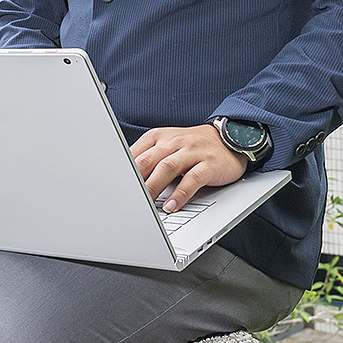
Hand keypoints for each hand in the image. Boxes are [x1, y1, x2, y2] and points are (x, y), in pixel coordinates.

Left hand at [130, 123, 247, 212]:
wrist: (229, 138)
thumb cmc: (192, 146)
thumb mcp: (167, 145)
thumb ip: (148, 158)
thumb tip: (125, 178)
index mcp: (159, 137)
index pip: (136, 153)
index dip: (123, 170)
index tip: (114, 186)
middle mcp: (174, 142)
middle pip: (148, 160)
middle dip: (135, 180)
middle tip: (126, 198)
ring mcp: (192, 152)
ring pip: (167, 168)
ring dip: (154, 187)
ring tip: (146, 204)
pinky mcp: (208, 164)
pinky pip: (192, 179)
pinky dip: (180, 194)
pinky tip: (172, 205)